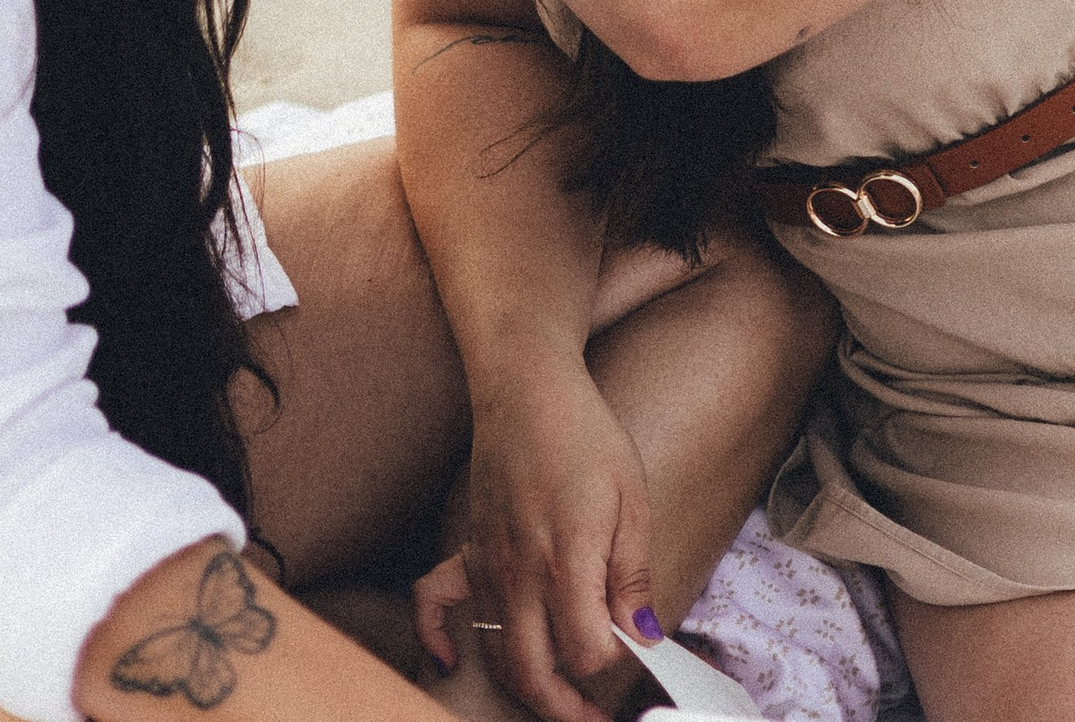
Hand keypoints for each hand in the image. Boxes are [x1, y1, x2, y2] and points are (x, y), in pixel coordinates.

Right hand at [413, 357, 659, 721]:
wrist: (528, 385)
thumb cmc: (586, 435)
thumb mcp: (632, 499)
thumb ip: (633, 575)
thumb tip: (642, 634)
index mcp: (566, 561)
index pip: (585, 650)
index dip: (613, 657)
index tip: (631, 642)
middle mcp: (519, 573)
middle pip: (532, 672)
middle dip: (563, 707)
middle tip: (591, 717)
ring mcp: (486, 563)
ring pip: (494, 652)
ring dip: (521, 686)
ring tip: (553, 697)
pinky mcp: (466, 548)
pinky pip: (432, 603)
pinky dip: (436, 638)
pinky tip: (452, 660)